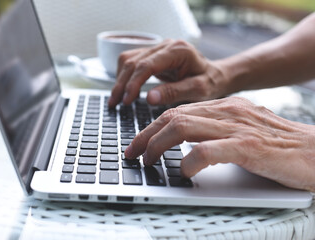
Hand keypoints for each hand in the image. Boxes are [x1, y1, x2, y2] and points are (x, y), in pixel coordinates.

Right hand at [108, 39, 228, 106]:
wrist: (215, 75)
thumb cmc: (210, 82)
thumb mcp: (198, 90)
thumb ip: (174, 92)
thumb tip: (149, 98)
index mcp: (178, 51)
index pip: (147, 64)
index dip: (133, 83)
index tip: (127, 101)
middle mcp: (165, 45)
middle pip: (133, 61)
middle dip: (122, 84)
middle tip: (115, 104)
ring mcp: (158, 48)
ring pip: (128, 60)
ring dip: (120, 80)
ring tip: (115, 100)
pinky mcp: (153, 55)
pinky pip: (132, 62)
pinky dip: (124, 76)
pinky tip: (123, 91)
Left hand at [125, 96, 314, 191]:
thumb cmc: (279, 145)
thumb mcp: (241, 130)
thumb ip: (216, 132)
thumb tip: (186, 146)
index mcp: (224, 107)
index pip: (177, 112)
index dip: (152, 127)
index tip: (138, 142)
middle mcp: (227, 112)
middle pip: (173, 117)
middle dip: (146, 136)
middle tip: (133, 153)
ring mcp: (237, 128)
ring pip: (183, 127)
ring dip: (158, 146)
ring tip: (149, 161)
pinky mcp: (249, 147)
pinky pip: (208, 150)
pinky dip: (190, 160)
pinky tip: (184, 171)